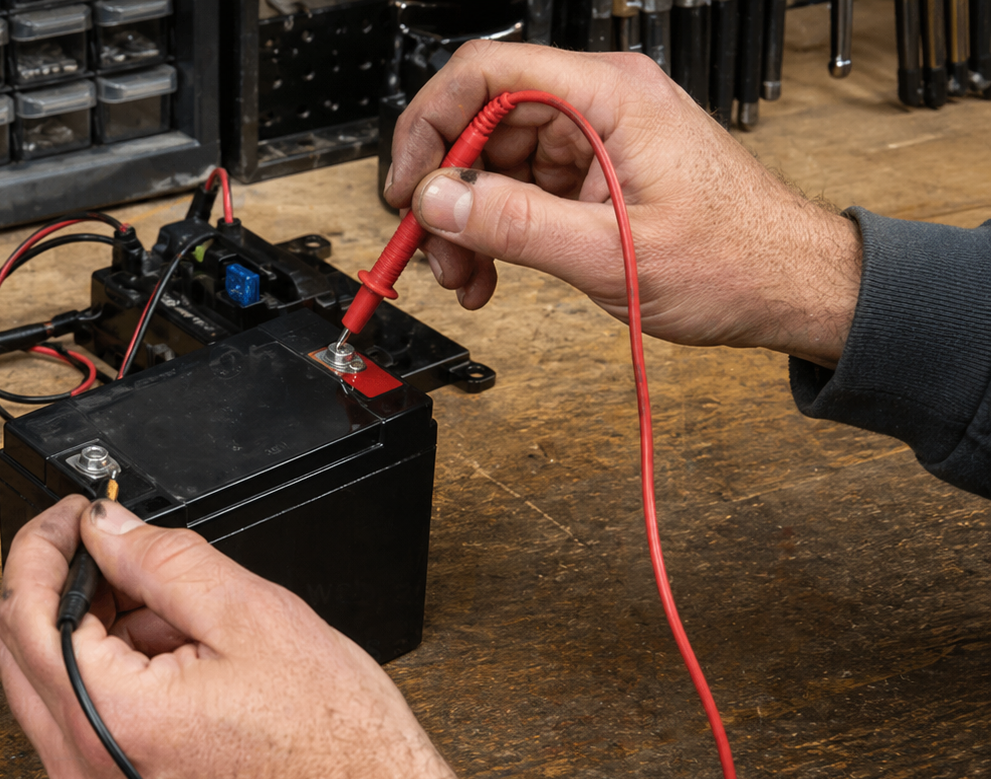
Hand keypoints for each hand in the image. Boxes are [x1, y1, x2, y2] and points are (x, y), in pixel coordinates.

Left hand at [0, 496, 502, 778]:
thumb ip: (161, 559)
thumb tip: (105, 528)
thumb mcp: (252, 616)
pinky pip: (81, 731)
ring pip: (48, 691)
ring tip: (172, 614)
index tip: (70, 515)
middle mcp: (85, 774)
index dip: (40, 544)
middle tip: (113, 550)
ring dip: (86, 635)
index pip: (22, 611)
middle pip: (17, 653)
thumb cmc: (336, 748)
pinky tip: (174, 661)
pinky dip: (106, 681)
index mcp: (108, 720)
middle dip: (56, 587)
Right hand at [384, 41, 861, 368]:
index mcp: (610, 95)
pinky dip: (497, 230)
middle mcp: (600, 102)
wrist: (790, 285)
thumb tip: (439, 199)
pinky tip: (491, 273)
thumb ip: (515, 224)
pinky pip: (521, 187)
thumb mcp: (609, 253)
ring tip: (466, 278)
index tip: (408, 186)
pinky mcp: (595, 169)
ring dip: (467, 221)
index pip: (485, 73)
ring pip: (494, 161)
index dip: (430, 125)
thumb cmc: (734, 260)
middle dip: (447, 192)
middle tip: (432, 252)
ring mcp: (596, 135)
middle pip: (481, 121)